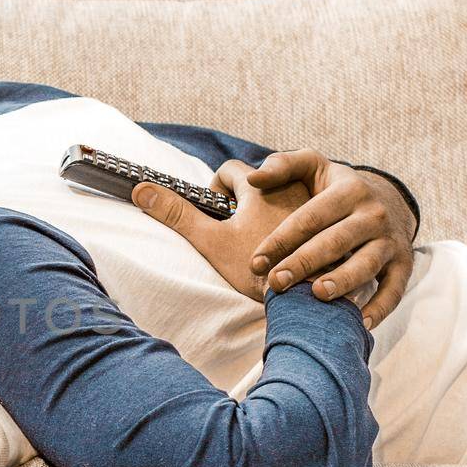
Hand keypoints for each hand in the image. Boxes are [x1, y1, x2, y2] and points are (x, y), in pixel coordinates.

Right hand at [131, 160, 311, 303]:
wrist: (301, 297)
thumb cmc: (255, 270)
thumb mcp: (209, 241)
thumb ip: (177, 215)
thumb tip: (140, 190)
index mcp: (260, 186)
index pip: (231, 169)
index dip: (217, 188)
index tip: (217, 212)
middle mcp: (291, 186)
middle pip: (259, 180)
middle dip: (244, 199)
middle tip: (237, 230)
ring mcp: (312, 205)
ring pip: (284, 194)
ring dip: (269, 209)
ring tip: (262, 240)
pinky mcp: (325, 224)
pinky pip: (305, 213)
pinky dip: (293, 223)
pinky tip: (286, 250)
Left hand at [242, 149, 416, 329]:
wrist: (389, 199)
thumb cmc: (336, 188)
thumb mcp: (314, 165)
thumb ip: (283, 165)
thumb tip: (253, 179)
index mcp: (348, 190)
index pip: (309, 217)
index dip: (281, 240)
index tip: (255, 262)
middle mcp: (373, 215)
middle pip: (335, 242)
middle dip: (304, 263)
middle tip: (276, 283)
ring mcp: (390, 241)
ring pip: (366, 264)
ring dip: (343, 281)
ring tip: (317, 294)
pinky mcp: (403, 263)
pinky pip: (394, 289)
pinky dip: (380, 308)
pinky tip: (358, 323)